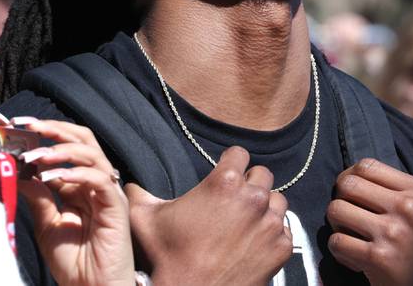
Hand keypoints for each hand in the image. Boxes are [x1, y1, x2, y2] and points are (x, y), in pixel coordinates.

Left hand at [17, 120, 132, 285]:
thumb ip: (38, 196)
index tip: (14, 126)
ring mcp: (107, 191)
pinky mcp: (115, 205)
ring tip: (35, 156)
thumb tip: (18, 170)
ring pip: (91, 153)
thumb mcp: (47, 224)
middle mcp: (95, 181)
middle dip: (54, 128)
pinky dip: (76, 173)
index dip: (42, 134)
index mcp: (79, 183)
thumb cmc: (73, 261)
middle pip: (82, 139)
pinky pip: (99, 179)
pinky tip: (53, 177)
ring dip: (61, 149)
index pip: (64, 146)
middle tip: (26, 126)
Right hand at [125, 146, 291, 285]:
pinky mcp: (281, 247)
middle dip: (249, 184)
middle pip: (262, 174)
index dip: (230, 163)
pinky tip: (253, 241)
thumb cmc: (168, 258)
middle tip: (234, 201)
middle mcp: (253, 198)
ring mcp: (271, 223)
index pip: (239, 154)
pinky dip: (272, 233)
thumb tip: (128, 181)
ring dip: (264, 207)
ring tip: (246, 221)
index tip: (225, 175)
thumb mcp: (146, 219)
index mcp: (225, 182)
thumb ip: (139, 192)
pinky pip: (284, 228)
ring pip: (277, 199)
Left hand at [327, 159, 412, 285]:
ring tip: (350, 235)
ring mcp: (393, 232)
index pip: (366, 166)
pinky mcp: (378, 258)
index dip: (350, 177)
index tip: (351, 193)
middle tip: (348, 215)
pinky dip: (338, 250)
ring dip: (337, 225)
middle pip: (347, 184)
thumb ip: (399, 190)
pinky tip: (354, 257)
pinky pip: (336, 241)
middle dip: (341, 199)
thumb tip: (356, 171)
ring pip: (336, 209)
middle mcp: (408, 208)